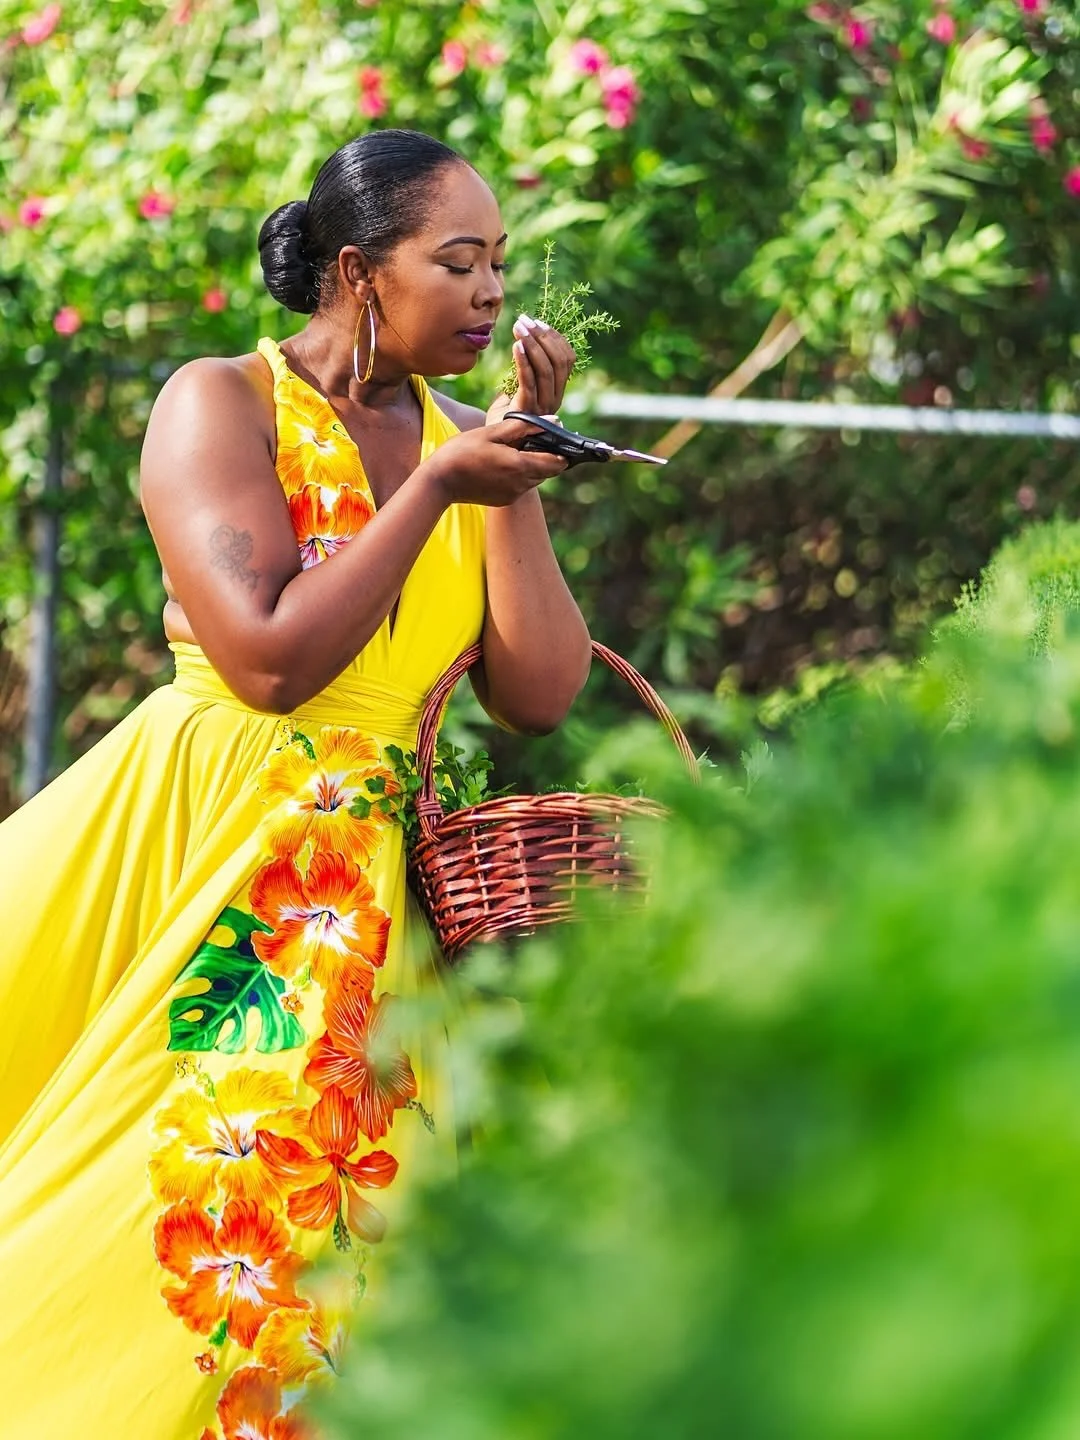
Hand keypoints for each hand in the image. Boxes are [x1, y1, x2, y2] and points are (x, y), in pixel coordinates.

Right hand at [422, 418, 567, 507]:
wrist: (439, 482)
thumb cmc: (461, 452)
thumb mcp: (491, 433)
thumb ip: (524, 426)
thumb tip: (553, 421)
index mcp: (520, 465)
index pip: (556, 463)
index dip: (562, 452)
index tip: (559, 441)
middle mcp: (520, 484)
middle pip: (548, 472)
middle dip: (547, 458)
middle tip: (534, 441)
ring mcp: (512, 495)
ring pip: (535, 480)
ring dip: (532, 467)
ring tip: (514, 450)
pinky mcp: (503, 500)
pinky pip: (520, 487)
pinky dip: (518, 476)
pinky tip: (501, 464)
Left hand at [487, 315, 575, 423]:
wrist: (494, 445)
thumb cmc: (504, 415)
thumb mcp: (516, 387)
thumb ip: (524, 369)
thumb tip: (523, 341)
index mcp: (557, 391)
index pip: (567, 359)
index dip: (556, 338)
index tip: (538, 322)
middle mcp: (554, 399)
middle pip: (559, 361)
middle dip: (543, 336)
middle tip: (526, 320)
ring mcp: (542, 407)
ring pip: (546, 370)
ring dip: (533, 344)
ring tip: (519, 327)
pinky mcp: (527, 411)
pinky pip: (529, 382)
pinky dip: (524, 362)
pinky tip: (516, 346)